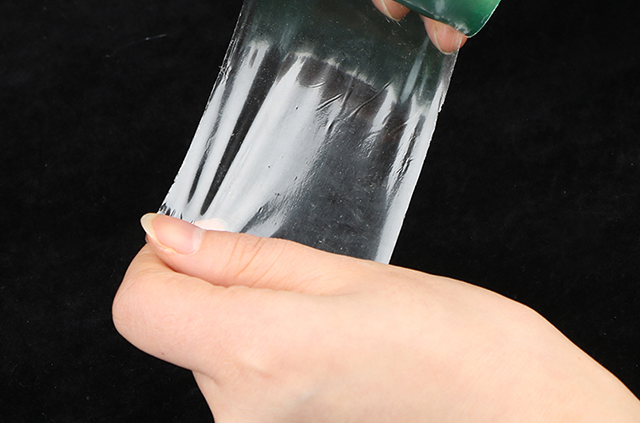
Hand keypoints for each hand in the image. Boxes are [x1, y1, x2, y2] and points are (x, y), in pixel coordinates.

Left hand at [114, 214, 639, 422]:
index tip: (198, 241)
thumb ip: (239, 258)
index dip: (158, 263)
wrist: (500, 406)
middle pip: (176, 327)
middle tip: (296, 280)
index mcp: (256, 350)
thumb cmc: (440, 330)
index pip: (138, 308)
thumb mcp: (339, 269)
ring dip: (244, 321)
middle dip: (217, 288)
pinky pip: (235, 382)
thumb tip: (163, 235)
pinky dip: (261, 352)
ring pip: (208, 353)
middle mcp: (239, 412)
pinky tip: (321, 350)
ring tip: (321, 318)